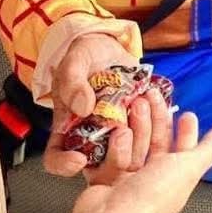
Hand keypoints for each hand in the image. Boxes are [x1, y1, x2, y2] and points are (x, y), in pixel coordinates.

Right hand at [44, 32, 138, 177]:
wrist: (109, 47)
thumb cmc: (84, 57)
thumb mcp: (74, 63)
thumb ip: (73, 81)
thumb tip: (83, 107)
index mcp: (67, 126)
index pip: (57, 158)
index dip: (64, 165)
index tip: (79, 160)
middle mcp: (91, 134)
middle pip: (100, 160)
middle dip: (115, 150)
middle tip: (122, 128)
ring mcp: (116, 129)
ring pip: (129, 148)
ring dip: (139, 131)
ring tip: (139, 101)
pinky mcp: (137, 120)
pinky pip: (148, 129)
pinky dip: (154, 116)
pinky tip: (152, 96)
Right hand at [68, 112, 211, 212]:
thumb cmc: (151, 197)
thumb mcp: (189, 167)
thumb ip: (208, 148)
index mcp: (175, 178)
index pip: (183, 150)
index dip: (185, 130)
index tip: (185, 112)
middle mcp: (152, 180)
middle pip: (156, 142)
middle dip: (156, 117)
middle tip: (151, 96)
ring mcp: (128, 180)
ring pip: (134, 144)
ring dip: (136, 124)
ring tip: (134, 105)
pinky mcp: (105, 180)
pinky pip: (112, 156)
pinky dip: (115, 143)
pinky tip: (117, 132)